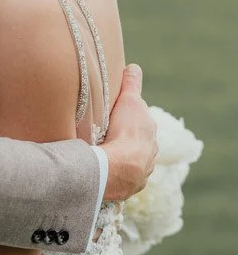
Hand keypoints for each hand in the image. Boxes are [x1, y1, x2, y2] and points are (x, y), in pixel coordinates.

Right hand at [100, 64, 157, 200]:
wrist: (120, 168)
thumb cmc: (125, 132)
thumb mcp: (128, 101)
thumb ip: (132, 84)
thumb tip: (134, 67)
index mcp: (150, 134)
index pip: (141, 123)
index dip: (129, 118)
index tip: (118, 116)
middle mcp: (150, 154)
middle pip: (138, 143)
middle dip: (127, 140)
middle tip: (109, 135)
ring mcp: (141, 172)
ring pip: (132, 162)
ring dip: (121, 158)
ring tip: (105, 155)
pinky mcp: (130, 187)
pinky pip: (123, 178)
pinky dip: (115, 173)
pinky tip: (104, 171)